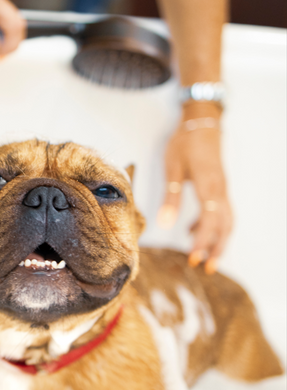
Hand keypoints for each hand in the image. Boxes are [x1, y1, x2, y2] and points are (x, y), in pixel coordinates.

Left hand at [157, 108, 232, 273]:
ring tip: (207, 258)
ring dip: (218, 240)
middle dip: (216, 248)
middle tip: (206, 268)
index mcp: (209, 187)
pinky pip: (221, 211)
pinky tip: (193, 231)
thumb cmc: (186, 142)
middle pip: (224, 226)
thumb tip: (163, 223)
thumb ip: (170, 196)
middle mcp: (220, 191)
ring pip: (226, 221)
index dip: (203, 242)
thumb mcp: (172, 167)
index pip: (210, 222)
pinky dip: (212, 226)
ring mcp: (222, 189)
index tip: (194, 258)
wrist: (202, 122)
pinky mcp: (219, 187)